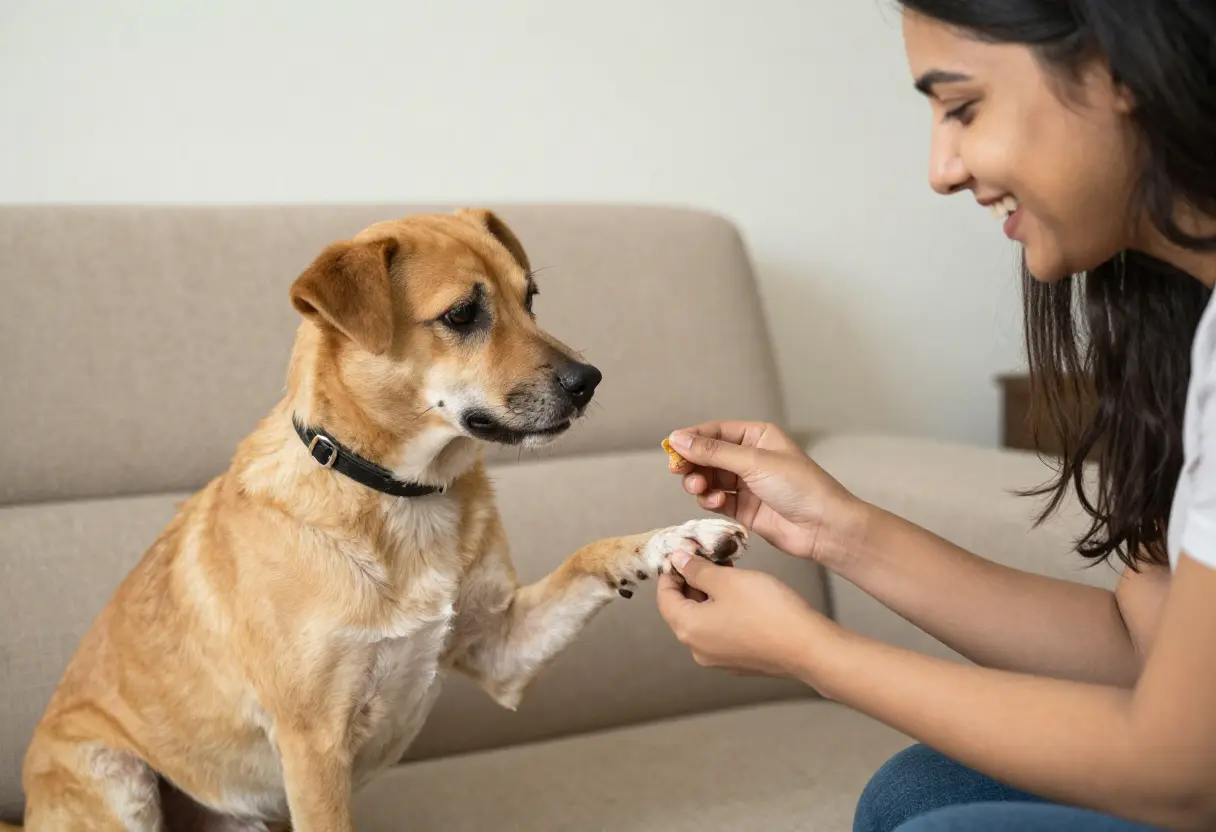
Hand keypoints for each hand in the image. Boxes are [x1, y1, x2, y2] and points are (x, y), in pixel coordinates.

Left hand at [656, 549, 833, 679]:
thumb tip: (677, 561)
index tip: (682, 555)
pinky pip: (721, 632)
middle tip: (708, 558)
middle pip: (682, 610)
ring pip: (703, 620)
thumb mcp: (728, 580)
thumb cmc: (768, 611)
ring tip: (728, 572)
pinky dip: (723, 611)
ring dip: (710, 595)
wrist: (808, 647)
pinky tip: (742, 595)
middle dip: (692, 582)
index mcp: (688, 629)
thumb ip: (698, 570)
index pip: (664, 598)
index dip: (670, 573)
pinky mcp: (739, 661)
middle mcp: (698, 649)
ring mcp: (719, 658)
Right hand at [666, 422, 865, 565]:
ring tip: (701, 489)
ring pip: (709, 479)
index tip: (671, 448)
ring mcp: (746, 484)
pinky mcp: (744, 508)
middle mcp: (750, 458)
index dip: (692, 438)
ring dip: (700, 483)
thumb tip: (678, 439)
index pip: (715, 432)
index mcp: (757, 437)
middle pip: (708, 456)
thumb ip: (713, 452)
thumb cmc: (800, 487)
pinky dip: (711, 500)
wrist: (823, 528)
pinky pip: (716, 500)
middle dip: (693, 463)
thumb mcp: (753, 462)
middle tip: (679, 471)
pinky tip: (717, 503)